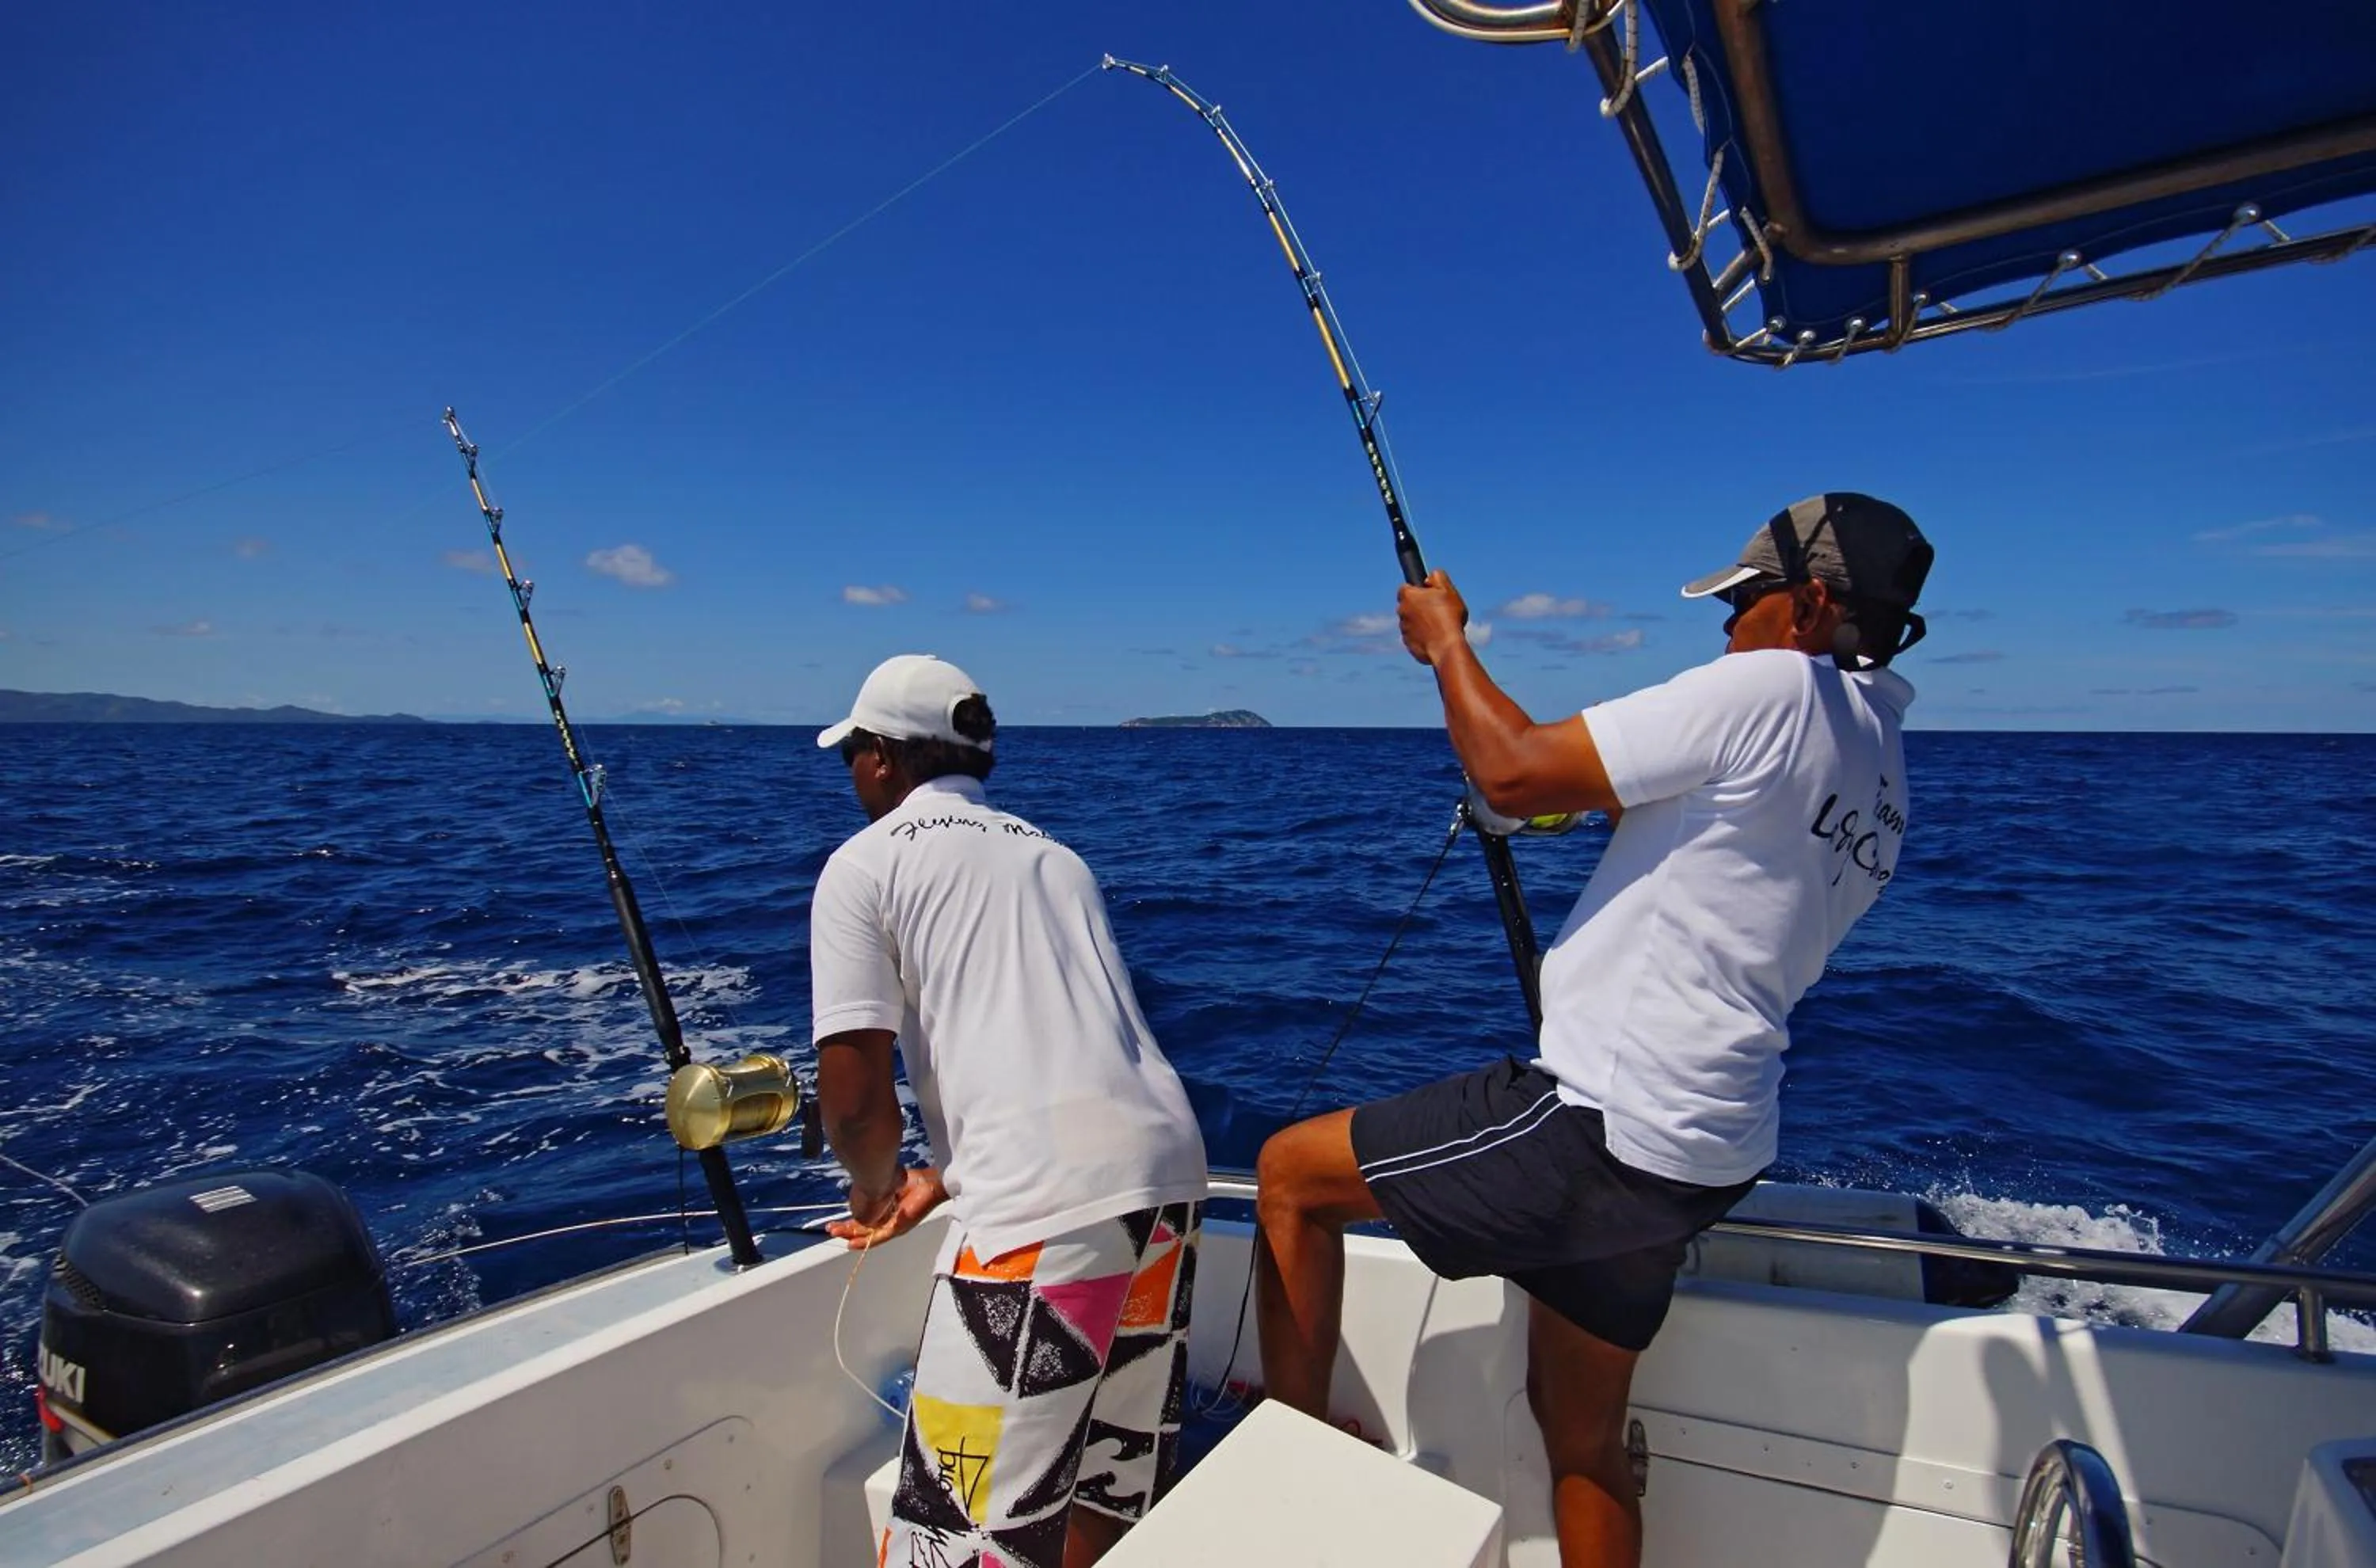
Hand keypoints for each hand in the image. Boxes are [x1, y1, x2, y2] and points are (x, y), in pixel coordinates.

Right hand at [827, 1167, 946, 1249]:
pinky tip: (853, 1243)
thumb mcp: (889, 1185)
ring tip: (837, 1235)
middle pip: (863, 1230)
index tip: (834, 1222)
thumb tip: (862, 1186)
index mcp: (884, 1211)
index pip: (864, 1220)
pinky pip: (879, 1237)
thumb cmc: (915, 1182)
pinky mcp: (898, 1228)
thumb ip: (876, 1190)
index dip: (849, 1222)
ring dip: (851, 1236)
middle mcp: (887, 1221)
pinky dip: (866, 1241)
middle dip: (845, 1230)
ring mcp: (892, 1226)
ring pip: (867, 1235)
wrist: (931, 1183)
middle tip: (831, 1229)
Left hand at [1398, 571, 1469, 666]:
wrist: (1446, 647)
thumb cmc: (1448, 617)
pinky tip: (1436, 638)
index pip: (1406, 587)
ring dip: (1421, 622)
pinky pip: (1415, 637)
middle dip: (1419, 606)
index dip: (1418, 590)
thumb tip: (1429, 578)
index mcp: (1407, 596)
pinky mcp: (1408, 644)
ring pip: (1411, 622)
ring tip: (1439, 626)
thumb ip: (1438, 577)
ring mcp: (1403, 629)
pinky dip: (1423, 636)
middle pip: (1408, 605)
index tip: (1429, 594)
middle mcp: (1401, 612)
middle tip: (1437, 610)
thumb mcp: (1448, 590)